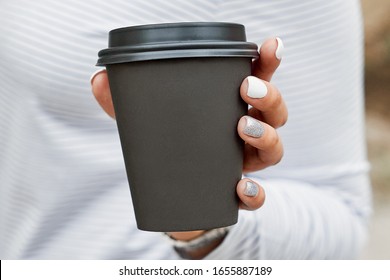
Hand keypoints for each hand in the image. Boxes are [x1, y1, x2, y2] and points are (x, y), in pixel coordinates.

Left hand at [91, 37, 286, 243]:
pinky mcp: (237, 195)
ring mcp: (245, 164)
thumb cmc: (170, 151)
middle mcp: (246, 134)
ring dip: (266, 137)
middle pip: (275, 113)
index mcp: (229, 110)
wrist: (174, 200)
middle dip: (269, 96)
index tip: (270, 45)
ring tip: (242, 128)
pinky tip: (239, 188)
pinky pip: (257, 197)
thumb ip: (125, 101)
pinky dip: (254, 193)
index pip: (257, 80)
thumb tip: (100, 78)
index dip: (267, 62)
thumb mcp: (150, 123)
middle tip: (247, 88)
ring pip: (274, 150)